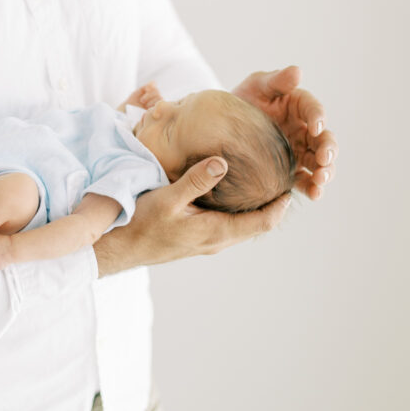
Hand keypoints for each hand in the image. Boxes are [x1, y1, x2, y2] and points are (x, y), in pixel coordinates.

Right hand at [94, 157, 288, 275]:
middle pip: (255, 224)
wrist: (118, 248)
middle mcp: (216, 240)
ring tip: (262, 183)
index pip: (261, 222)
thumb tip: (223, 161)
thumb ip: (196, 179)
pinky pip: (225, 225)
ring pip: (240, 225)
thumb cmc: (140, 224)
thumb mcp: (167, 197)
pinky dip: (236, 210)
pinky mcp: (195, 237)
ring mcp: (205, 241)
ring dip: (254, 208)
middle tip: (281, 178)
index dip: (279, 206)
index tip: (291, 185)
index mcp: (216, 232)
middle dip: (271, 205)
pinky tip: (229, 193)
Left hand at [119, 82, 162, 111]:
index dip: (151, 86)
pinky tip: (148, 108)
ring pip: (160, 97)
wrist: (129, 113)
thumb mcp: (136, 93)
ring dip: (152, 101)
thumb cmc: (132, 103)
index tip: (145, 90)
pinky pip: (160, 105)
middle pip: (157, 91)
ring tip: (145, 105)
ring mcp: (156, 102)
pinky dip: (154, 105)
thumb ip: (144, 87)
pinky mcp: (158, 109)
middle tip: (142, 101)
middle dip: (149, 95)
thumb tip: (152, 82)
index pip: (153, 84)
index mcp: (148, 90)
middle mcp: (153, 95)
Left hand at [232, 65, 336, 200]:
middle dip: (328, 150)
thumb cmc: (242, 100)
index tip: (316, 126)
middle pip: (324, 140)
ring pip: (319, 163)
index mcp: (299, 106)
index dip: (318, 117)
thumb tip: (297, 72)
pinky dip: (312, 187)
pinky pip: (305, 180)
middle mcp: (304, 129)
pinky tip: (313, 194)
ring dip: (324, 172)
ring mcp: (299, 151)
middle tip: (323, 159)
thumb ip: (276, 80)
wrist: (221, 125)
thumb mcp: (256, 86)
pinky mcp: (290, 170)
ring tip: (320, 182)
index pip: (314, 110)